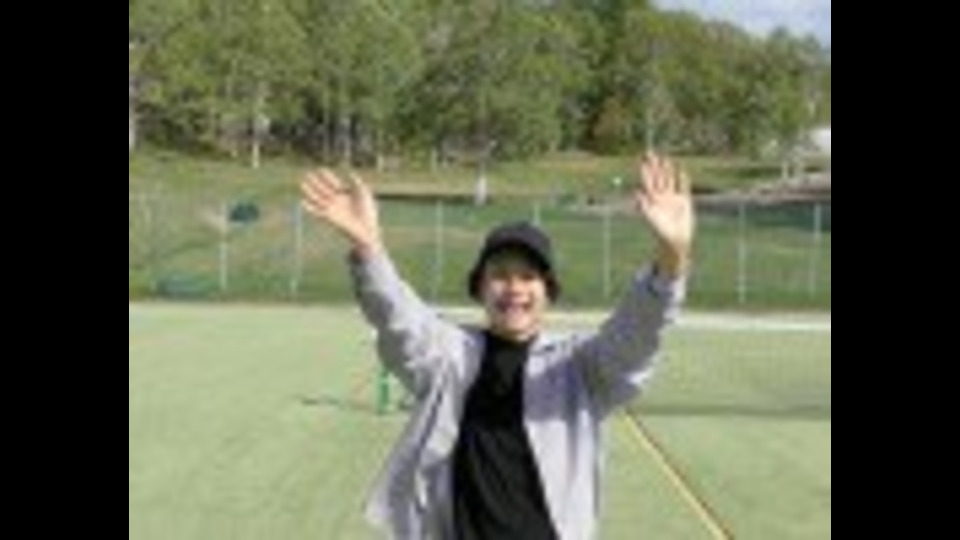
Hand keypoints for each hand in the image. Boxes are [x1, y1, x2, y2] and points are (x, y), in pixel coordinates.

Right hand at [301, 169, 382, 256]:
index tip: (321, 169)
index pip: (334, 183)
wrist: (367, 228)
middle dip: (316, 182)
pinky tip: (302, 201)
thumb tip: (350, 172)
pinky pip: (317, 212)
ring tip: (302, 184)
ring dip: (310, 192)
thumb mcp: (364, 193)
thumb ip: (356, 182)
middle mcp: (337, 201)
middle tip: (308, 174)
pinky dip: (310, 207)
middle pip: (324, 189)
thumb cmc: (368, 211)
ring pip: (318, 198)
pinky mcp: (329, 217)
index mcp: (346, 195)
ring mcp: (333, 209)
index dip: (328, 177)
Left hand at [633, 153, 694, 277]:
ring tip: (665, 158)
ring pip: (669, 180)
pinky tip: (682, 170)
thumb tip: (636, 194)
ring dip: (667, 170)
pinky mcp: (684, 202)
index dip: (645, 171)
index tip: (643, 161)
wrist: (675, 242)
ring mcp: (672, 199)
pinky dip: (683, 179)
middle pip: (657, 178)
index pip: (647, 182)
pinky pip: (683, 187)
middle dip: (654, 166)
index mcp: (652, 201)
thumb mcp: (652, 220)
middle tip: (651, 152)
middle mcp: (661, 198)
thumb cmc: (661, 234)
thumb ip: (644, 207)